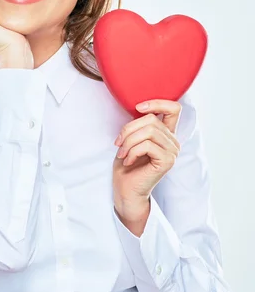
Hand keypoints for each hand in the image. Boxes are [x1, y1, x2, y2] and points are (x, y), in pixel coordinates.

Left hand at [112, 99, 181, 216]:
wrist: (125, 189)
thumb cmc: (126, 164)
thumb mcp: (131, 138)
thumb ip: (139, 125)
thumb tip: (138, 108)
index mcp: (166, 133)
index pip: (174, 108)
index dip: (157, 102)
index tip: (138, 108)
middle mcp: (173, 141)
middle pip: (151, 120)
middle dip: (128, 130)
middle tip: (118, 143)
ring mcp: (172, 151)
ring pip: (149, 132)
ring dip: (129, 142)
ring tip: (122, 153)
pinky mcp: (167, 161)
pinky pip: (147, 146)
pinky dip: (132, 151)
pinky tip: (128, 160)